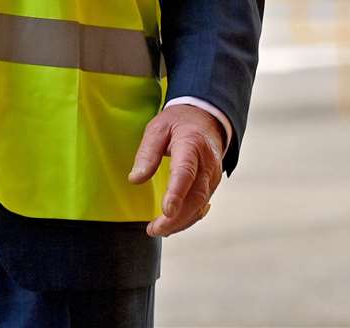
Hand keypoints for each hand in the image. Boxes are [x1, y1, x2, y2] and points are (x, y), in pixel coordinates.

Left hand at [128, 103, 224, 237]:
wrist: (207, 118)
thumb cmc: (178, 123)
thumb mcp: (158, 128)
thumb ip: (147, 152)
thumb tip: (135, 179)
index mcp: (192, 145)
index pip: (185, 172)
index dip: (177, 193)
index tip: (166, 210)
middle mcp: (207, 164)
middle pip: (195, 195)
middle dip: (176, 217)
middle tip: (154, 229)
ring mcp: (213, 176)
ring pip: (200, 205)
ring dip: (181, 222)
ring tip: (158, 230)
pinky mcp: (212, 185)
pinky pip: (202, 205)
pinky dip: (188, 218)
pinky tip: (173, 225)